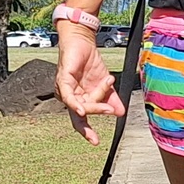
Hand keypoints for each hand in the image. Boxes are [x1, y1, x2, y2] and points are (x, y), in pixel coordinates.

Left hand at [55, 25, 123, 141]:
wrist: (84, 42)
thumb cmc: (89, 62)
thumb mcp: (105, 84)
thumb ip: (112, 99)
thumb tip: (121, 113)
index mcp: (78, 100)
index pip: (81, 120)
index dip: (87, 132)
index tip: (95, 142)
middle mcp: (69, 97)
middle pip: (81, 114)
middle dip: (96, 114)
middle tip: (110, 111)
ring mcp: (64, 89)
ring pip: (78, 105)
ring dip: (94, 105)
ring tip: (107, 105)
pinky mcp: (62, 80)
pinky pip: (68, 96)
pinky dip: (74, 104)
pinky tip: (80, 110)